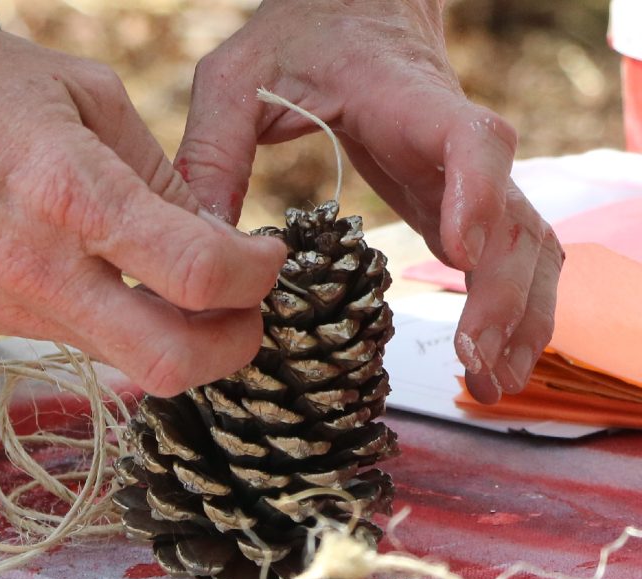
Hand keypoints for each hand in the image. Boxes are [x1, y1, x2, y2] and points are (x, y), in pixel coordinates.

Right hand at [0, 7, 287, 396]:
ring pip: (125, 365)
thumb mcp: (82, 94)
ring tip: (190, 290)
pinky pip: (79, 344)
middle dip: (231, 349)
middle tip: (247, 310)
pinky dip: (122, 327)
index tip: (268, 258)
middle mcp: (42, 272)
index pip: (198, 277)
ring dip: (178, 341)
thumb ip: (158, 174)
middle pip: (170, 366)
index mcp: (73, 196)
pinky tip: (122, 282)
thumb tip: (210, 231)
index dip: (257, 277)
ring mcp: (10, 309)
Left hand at [175, 0, 563, 403]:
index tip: (460, 252)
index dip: (476, 192)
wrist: (358, 8)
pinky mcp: (462, 207)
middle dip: (503, 293)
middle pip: (514, 216)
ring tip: (492, 385)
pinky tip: (493, 365)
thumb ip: (211, 149)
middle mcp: (454, 145)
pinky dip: (514, 313)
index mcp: (407, 101)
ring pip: (530, 245)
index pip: (468, 139)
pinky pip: (512, 259)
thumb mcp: (237, 77)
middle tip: (472, 360)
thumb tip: (204, 246)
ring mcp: (467, 179)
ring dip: (522, 317)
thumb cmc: (299, 37)